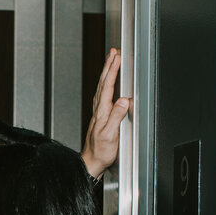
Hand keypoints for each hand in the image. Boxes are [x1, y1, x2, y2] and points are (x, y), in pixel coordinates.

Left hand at [80, 47, 131, 178]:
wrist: (92, 162)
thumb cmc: (100, 151)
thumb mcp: (110, 135)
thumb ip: (117, 116)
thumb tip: (124, 100)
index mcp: (102, 112)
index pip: (108, 86)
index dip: (112, 71)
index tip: (117, 57)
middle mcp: (99, 110)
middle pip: (104, 83)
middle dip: (109, 66)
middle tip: (114, 52)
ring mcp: (99, 112)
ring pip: (102, 87)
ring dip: (107, 72)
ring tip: (111, 60)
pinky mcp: (101, 116)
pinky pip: (103, 94)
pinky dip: (106, 84)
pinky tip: (108, 82)